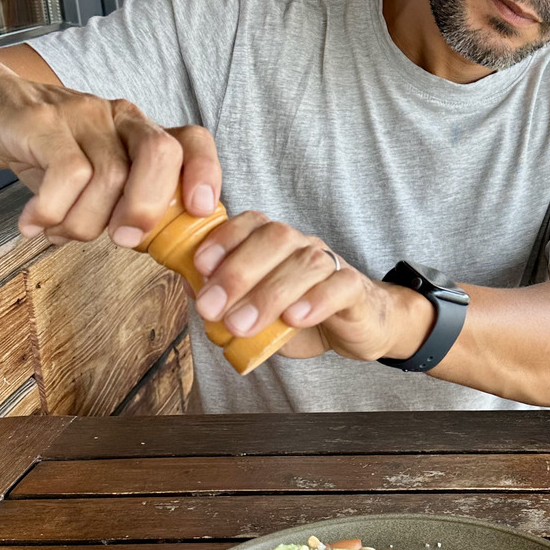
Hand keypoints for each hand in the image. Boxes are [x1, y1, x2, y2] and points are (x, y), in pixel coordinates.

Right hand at [0, 57, 220, 244]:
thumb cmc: (51, 154)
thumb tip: (158, 254)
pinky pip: (66, 173)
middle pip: (160, 154)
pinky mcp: (44, 122)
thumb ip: (125, 206)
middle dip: (148, 206)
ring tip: (57, 232)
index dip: (205, 173)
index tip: (199, 211)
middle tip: (123, 240)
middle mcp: (121, 119)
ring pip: (108, 176)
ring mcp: (84, 116)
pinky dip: (52, 210)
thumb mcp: (96, 179)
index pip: (193, 141)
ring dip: (84, 221)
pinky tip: (33, 223)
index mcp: (143, 133)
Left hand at [189, 213, 433, 362]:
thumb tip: (192, 289)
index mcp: (275, 243)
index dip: (224, 239)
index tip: (200, 267)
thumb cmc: (300, 314)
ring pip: (306, 262)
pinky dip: (316, 300)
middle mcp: (302, 244)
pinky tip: (295, 319)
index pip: (251, 222)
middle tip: (211, 309)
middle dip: (237, 272)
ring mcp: (331, 263)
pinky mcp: (355, 288)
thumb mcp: (256, 310)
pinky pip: (340, 284)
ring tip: (242, 325)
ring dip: (269, 293)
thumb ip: (227, 298)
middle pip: (275, 238)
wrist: (357, 326)